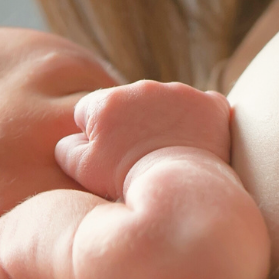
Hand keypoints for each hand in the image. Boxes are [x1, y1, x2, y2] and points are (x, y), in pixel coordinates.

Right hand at [55, 80, 231, 199]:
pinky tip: (195, 146)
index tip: (107, 156)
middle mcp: (142, 89)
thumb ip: (67, 149)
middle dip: (130, 124)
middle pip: (128, 103)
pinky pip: (201, 107)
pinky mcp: (211, 104)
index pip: (88, 111)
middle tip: (138, 158)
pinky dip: (198, 123)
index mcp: (106, 103)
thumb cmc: (127, 183)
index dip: (94, 136)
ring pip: (165, 103)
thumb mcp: (82, 170)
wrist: (182, 190)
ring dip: (163, 121)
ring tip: (167, 155)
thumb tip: (70, 139)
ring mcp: (180, 92)